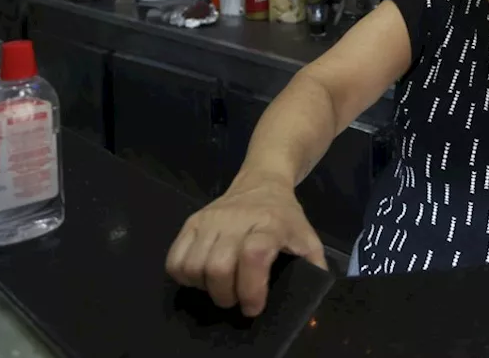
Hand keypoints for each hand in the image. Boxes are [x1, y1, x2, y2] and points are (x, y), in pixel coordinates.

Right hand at [165, 171, 327, 316]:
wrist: (262, 182)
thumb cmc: (285, 217)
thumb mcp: (307, 238)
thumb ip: (314, 267)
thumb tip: (311, 293)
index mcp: (269, 225)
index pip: (254, 254)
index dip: (251, 287)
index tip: (254, 306)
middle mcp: (236, 220)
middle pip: (218, 267)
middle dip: (225, 295)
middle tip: (236, 299)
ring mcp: (210, 220)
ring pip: (193, 266)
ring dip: (204, 288)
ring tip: (219, 287)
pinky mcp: (191, 222)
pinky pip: (174, 259)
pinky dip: (183, 276)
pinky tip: (201, 277)